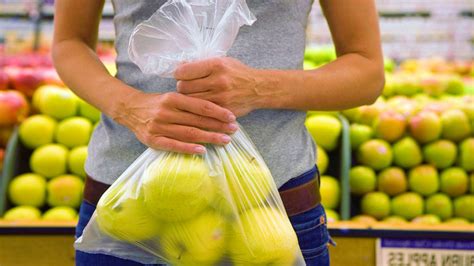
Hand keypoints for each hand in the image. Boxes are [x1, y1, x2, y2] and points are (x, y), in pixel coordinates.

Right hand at [114, 91, 237, 153]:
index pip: (201, 106)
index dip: (218, 111)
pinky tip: (203, 151)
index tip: (232, 117)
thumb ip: (190, 102)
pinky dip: (188, 149)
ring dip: (209, 138)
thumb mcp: (172, 96)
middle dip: (218, 126)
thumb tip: (216, 109)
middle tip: (234, 130)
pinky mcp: (153, 140)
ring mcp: (159, 127)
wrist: (130, 109)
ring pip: (189, 133)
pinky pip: (174, 145)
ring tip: (225, 140)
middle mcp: (166, 112)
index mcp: (173, 98)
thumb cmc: (158, 103)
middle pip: (197, 120)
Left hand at [174, 57, 261, 116]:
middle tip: (189, 87)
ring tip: (195, 96)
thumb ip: (200, 64)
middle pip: (183, 88)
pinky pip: (201, 112)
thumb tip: (179, 67)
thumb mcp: (221, 61)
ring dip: (189, 99)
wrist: (258, 88)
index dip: (179, 74)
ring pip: (190, 101)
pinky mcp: (222, 111)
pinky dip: (198, 109)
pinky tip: (201, 106)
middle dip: (183, 87)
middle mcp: (218, 81)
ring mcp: (221, 98)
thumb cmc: (237, 73)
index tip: (182, 75)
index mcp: (216, 65)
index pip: (183, 72)